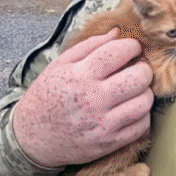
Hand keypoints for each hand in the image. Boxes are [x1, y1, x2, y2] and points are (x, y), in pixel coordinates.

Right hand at [12, 29, 152, 167]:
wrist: (31, 138)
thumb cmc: (46, 96)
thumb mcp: (59, 65)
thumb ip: (89, 46)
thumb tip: (117, 32)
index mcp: (79, 76)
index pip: (118, 52)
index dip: (131, 46)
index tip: (132, 48)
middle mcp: (93, 100)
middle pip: (139, 77)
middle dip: (143, 68)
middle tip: (137, 68)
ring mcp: (102, 124)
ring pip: (144, 102)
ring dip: (144, 92)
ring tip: (134, 90)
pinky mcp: (109, 142)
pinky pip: (141, 125)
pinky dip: (141, 114)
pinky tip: (130, 109)